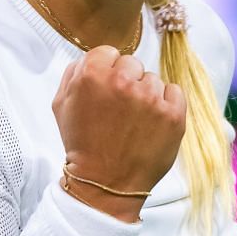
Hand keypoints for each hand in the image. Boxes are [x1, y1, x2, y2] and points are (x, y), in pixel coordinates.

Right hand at [51, 46, 185, 218]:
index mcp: (92, 74)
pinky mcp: (173, 113)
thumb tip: (90, 58)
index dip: (107, 71)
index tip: (107, 90)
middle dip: (126, 82)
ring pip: (153, 79)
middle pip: (132, 63)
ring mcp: (150, 97)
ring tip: (135, 121)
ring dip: (146, 95)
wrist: (105, 184)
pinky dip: (167, 104)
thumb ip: (73, 74)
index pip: (109, 52)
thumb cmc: (83, 146)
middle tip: (120, 109)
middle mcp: (123, 81)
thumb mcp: (62, 106)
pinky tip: (153, 122)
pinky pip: (175, 92)